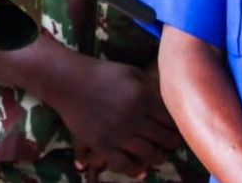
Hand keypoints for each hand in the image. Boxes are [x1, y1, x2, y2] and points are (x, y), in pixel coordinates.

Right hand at [51, 57, 180, 178]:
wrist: (67, 81)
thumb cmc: (101, 73)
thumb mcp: (131, 72)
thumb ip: (152, 87)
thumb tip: (170, 103)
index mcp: (142, 98)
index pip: (171, 121)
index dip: (175, 126)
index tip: (173, 128)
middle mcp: (133, 117)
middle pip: (164, 139)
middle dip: (170, 143)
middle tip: (167, 143)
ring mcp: (117, 133)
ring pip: (150, 155)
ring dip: (157, 157)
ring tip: (156, 155)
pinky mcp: (101, 144)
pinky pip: (125, 165)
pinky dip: (135, 169)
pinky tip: (139, 167)